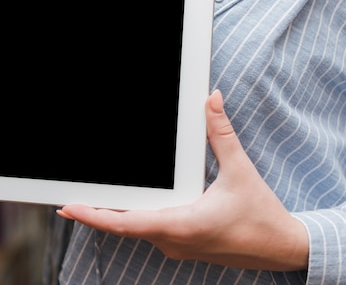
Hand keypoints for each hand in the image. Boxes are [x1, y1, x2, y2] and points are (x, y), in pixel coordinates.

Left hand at [57, 89, 308, 270]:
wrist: (281, 247)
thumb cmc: (261, 217)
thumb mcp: (241, 171)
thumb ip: (221, 133)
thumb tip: (211, 101)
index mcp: (182, 224)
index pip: (127, 223)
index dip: (94, 216)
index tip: (69, 208)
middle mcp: (173, 240)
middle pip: (122, 227)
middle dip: (93, 214)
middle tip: (67, 200)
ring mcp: (176, 245)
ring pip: (133, 231)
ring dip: (111, 217)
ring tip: (87, 201)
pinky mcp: (181, 244)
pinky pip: (146, 232)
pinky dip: (129, 220)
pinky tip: (123, 208)